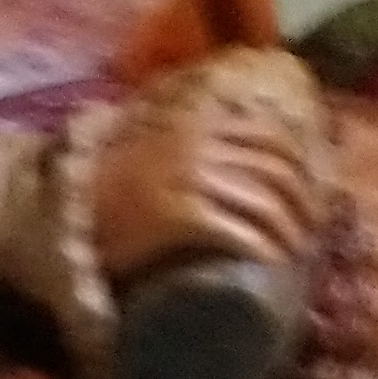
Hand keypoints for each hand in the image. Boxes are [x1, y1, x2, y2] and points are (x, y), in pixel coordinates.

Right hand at [91, 66, 329, 295]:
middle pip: (277, 169)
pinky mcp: (176, 215)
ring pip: (264, 201)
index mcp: (201, 119)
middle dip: (305, 202)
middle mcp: (199, 143)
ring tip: (296, 250)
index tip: (314, 190)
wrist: (64, 209)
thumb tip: (242, 127)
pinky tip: (274, 259)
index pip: (273, 135)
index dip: (305, 163)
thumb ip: (195, 124)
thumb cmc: (117, 182)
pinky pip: (235, 229)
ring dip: (291, 229)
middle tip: (311, 229)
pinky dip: (262, 246)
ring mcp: (188, 178)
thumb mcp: (161, 136)